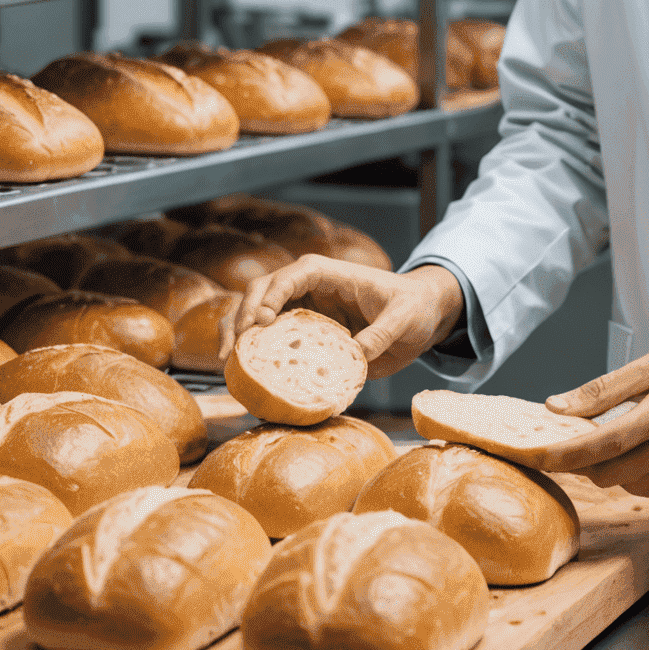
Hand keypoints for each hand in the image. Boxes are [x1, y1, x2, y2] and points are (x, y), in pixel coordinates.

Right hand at [221, 257, 464, 379]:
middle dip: (243, 314)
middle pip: (262, 291)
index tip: (262, 322)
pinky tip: (243, 375)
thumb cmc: (413, 307)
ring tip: (227, 363)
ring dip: (237, 332)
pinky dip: (253, 351)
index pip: (293, 275)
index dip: (273, 294)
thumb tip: (357, 354)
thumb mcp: (404, 318)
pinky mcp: (303, 332)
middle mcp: (309, 288)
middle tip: (236, 349)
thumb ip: (382, 333)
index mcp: (331, 275)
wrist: (420, 316)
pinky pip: (271, 337)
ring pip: (256, 312)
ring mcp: (303, 309)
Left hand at [531, 342, 648, 497]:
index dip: (566, 455)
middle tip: (583, 447)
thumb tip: (558, 406)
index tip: (539, 459)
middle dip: (590, 465)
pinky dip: (648, 476)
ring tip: (623, 444)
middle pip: (616, 473)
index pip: (604, 442)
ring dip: (618, 471)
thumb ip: (606, 388)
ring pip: (637, 485)